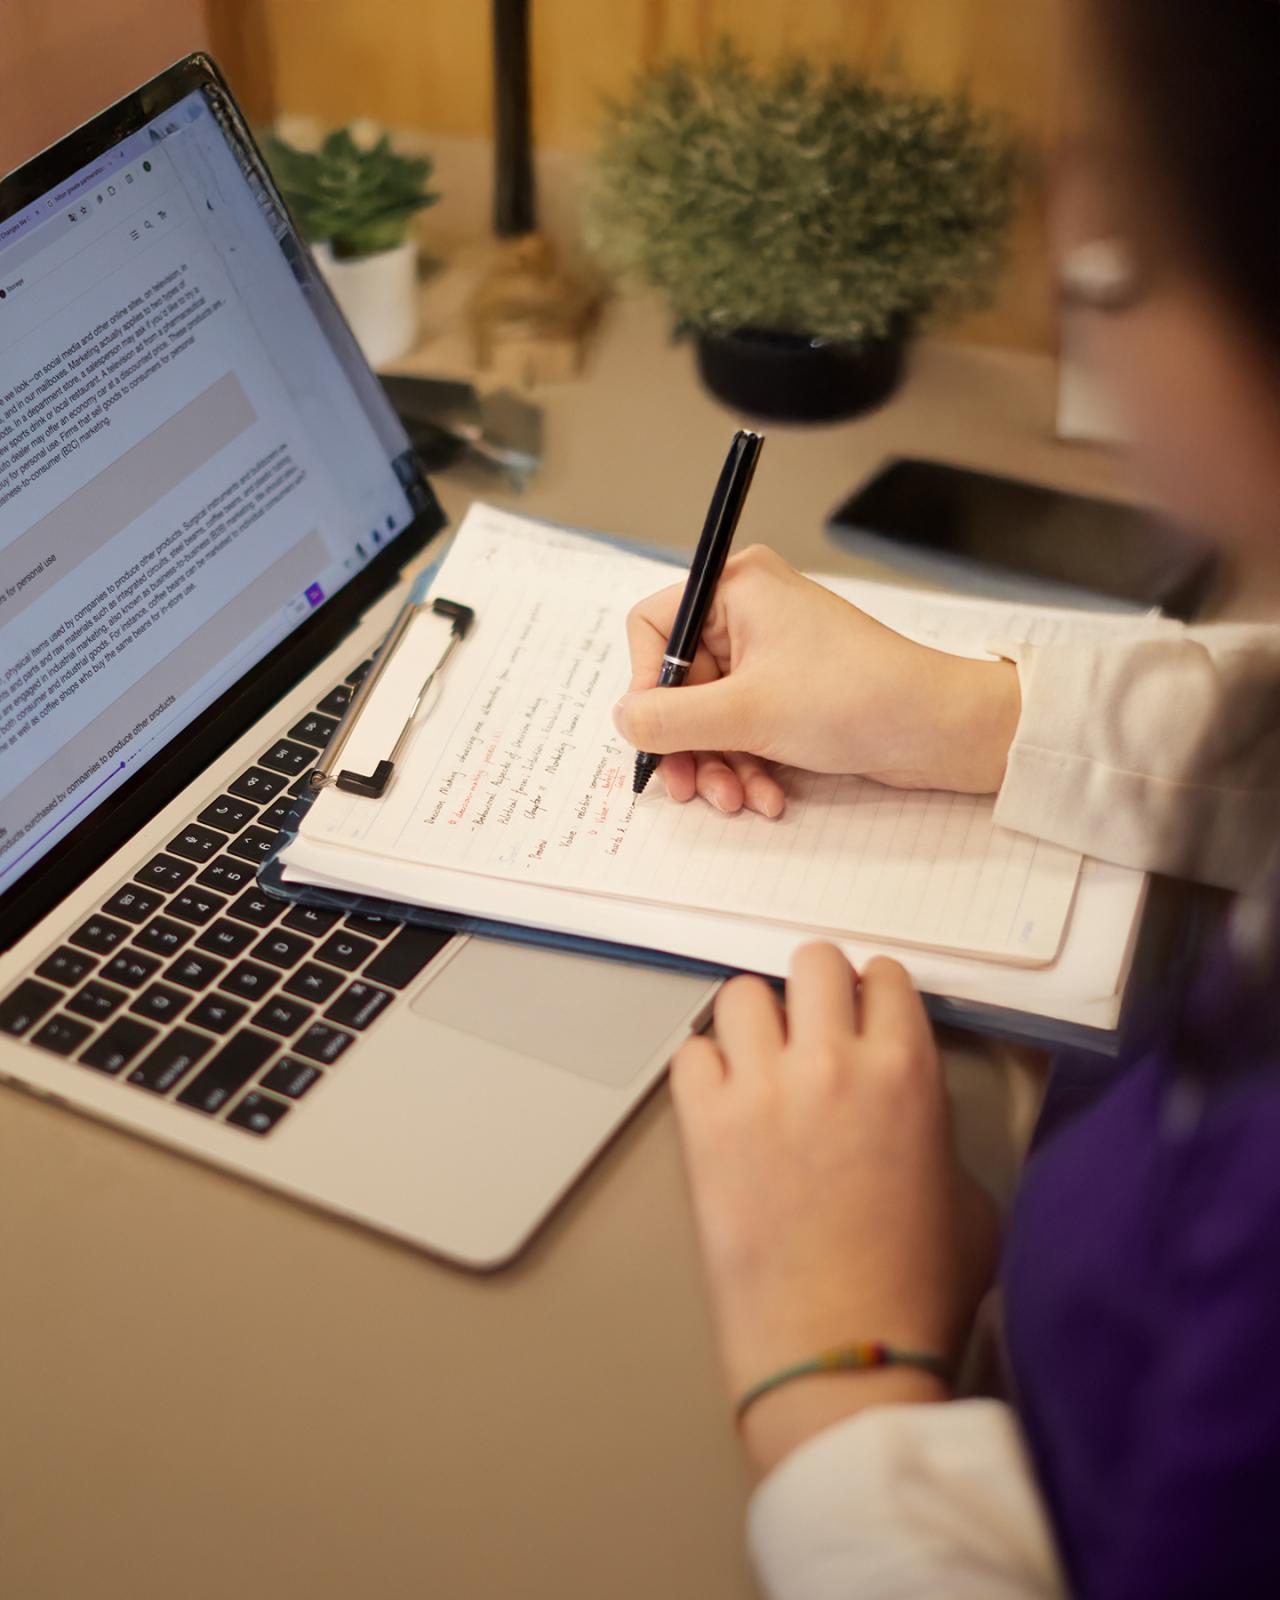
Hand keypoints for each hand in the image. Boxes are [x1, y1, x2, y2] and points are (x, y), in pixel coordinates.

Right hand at [614, 545, 1019, 815]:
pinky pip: (744, 729)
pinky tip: (767, 797)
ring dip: (718, 764)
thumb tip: (621, 721)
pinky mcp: (792, 692)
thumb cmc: (854, 697)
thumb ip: (669, 719)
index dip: (647, 685)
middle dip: (688, 744)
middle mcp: (749, 612)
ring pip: (710, 715)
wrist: (938, 730)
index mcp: (737, 587)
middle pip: (680, 683)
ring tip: (738, 801)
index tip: (654, 734)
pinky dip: (748, 765)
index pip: (653, 627)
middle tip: (688, 789)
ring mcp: (772, 654)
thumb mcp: (746, 712)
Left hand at [672, 944, 998, 1477]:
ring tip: (763, 1059)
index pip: (883, 977)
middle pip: (812, 961)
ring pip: (742, 994)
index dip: (874, 994)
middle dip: (816, 987)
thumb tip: (911, 1113)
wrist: (843, 1355)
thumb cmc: (914, 1292)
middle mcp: (831, 1064)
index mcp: (906, 1072)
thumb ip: (936, 1128)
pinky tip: (725, 1100)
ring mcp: (762, 1090)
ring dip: (756, 1021)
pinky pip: (690, 1053)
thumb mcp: (969, 1196)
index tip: (865, 1012)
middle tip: (814, 1024)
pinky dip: (705, 1068)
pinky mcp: (706, 1126)